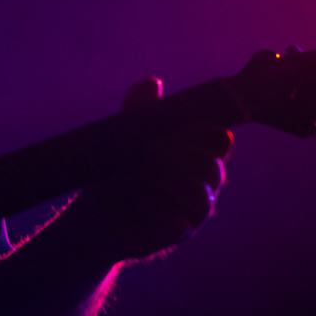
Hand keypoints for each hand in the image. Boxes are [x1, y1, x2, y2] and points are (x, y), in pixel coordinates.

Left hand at [67, 76, 232, 264]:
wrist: (94, 212)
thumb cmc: (116, 170)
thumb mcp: (123, 135)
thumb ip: (139, 109)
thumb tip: (152, 82)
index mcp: (195, 152)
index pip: (220, 139)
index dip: (202, 131)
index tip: (173, 127)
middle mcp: (203, 182)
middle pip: (212, 166)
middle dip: (177, 153)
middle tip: (147, 148)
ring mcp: (193, 210)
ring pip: (200, 194)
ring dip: (166, 178)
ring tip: (140, 173)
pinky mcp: (177, 233)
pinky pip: (178, 220)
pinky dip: (154, 205)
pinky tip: (136, 197)